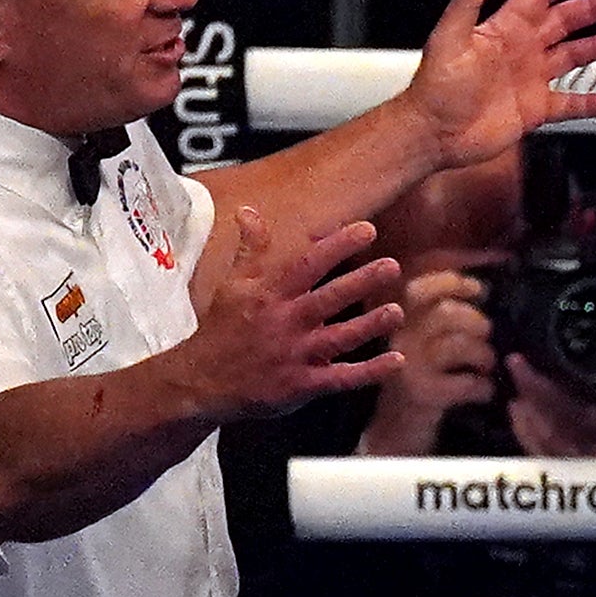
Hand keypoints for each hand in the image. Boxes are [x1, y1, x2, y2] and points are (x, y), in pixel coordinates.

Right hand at [171, 207, 406, 422]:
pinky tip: (396, 361)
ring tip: (397, 311)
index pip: (308, 264)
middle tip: (391, 266)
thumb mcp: (231, 285)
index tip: (367, 230)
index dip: (338, 245)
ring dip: (370, 324)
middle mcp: (285, 322)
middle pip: (329, 298)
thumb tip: (249, 211)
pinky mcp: (302, 385)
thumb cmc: (220, 329)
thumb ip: (250, 250)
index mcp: (269, 295)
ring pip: (340, 337)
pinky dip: (370, 371)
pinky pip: (342, 378)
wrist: (199, 381)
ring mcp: (295, 355)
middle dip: (361, 281)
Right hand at [356, 271, 499, 456]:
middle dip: (477, 322)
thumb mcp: (423, 340)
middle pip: (446, 313)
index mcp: (400, 320)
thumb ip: (443, 311)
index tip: (479, 290)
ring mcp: (408, 367)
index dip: (454, 283)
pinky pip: (465, 382)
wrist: (396, 429)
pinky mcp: (422, 394)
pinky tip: (482, 391)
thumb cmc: (421, 378)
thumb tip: (482, 285)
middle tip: (484, 339)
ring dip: (484, 354)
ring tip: (486, 366)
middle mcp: (398, 339)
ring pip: (457, 345)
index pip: (422, 287)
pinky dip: (482, 386)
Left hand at [405, 0, 595, 169]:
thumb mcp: (448, 40)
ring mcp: (531, 79)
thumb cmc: (436, 88)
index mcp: (505, 29)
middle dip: (595, 9)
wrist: (435, 133)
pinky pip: (572, 103)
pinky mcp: (536, 109)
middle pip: (566, 21)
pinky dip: (593, 103)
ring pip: (573, 56)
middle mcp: (522, 49)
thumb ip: (464, 6)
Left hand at [504, 352, 595, 459]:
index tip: (522, 363)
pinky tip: (520, 415)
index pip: (573, 410)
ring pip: (544, 444)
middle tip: (516, 368)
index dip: (542, 389)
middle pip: (551, 427)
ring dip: (525, 416)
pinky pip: (545, 458)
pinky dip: (527, 435)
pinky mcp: (577, 476)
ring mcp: (585, 469)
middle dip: (529, 396)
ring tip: (517, 389)